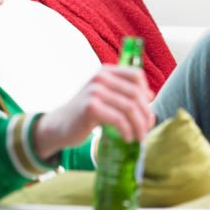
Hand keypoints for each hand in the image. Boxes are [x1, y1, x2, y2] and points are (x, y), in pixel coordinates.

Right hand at [33, 65, 154, 159]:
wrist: (59, 126)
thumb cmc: (86, 113)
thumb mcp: (105, 97)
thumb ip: (123, 93)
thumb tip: (150, 96)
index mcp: (106, 71)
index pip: (136, 76)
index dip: (146, 93)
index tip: (148, 110)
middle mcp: (101, 77)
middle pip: (135, 94)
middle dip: (146, 113)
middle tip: (148, 127)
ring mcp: (95, 91)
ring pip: (129, 107)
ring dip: (139, 124)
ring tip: (140, 136)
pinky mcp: (90, 107)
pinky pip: (118, 119)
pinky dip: (127, 130)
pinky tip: (128, 138)